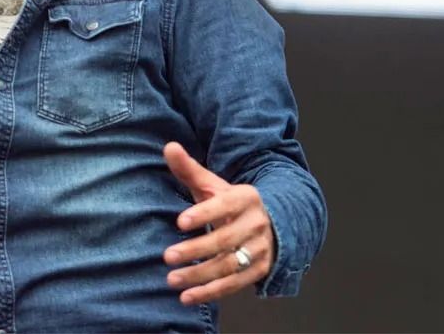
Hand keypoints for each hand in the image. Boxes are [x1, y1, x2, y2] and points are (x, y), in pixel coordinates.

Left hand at [162, 142, 274, 304]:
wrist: (275, 222)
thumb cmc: (232, 203)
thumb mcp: (214, 184)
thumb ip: (189, 169)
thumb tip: (168, 146)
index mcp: (244, 198)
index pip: (223, 206)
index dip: (203, 214)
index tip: (179, 221)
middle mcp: (255, 224)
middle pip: (224, 240)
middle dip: (195, 250)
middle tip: (167, 256)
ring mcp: (259, 249)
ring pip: (228, 265)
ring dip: (199, 275)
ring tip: (172, 280)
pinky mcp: (258, 271)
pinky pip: (234, 285)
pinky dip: (211, 293)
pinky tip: (187, 297)